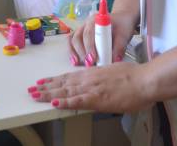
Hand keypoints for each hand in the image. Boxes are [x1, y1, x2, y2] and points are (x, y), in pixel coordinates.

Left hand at [28, 62, 152, 111]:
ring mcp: (91, 88)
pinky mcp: (97, 98)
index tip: (43, 81)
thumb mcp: (114, 73)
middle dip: (46, 87)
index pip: (69, 76)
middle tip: (31, 89)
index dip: (54, 79)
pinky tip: (53, 104)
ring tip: (35, 96)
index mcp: (93, 72)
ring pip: (65, 91)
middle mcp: (89, 78)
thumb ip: (103, 78)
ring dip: (49, 94)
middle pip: (63, 83)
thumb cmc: (134, 76)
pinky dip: (64, 102)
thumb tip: (100, 84)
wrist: (144, 80)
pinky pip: (76, 101)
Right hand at [68, 9, 137, 66]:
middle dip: (82, 52)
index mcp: (97, 19)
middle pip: (78, 37)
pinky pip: (71, 43)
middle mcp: (86, 23)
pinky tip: (75, 62)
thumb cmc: (122, 25)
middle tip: (89, 64)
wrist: (121, 20)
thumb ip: (119, 47)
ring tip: (79, 64)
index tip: (93, 58)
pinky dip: (72, 52)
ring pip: (72, 40)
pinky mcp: (80, 36)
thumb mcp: (125, 35)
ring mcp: (82, 29)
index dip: (90, 46)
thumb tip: (114, 60)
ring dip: (75, 53)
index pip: (89, 32)